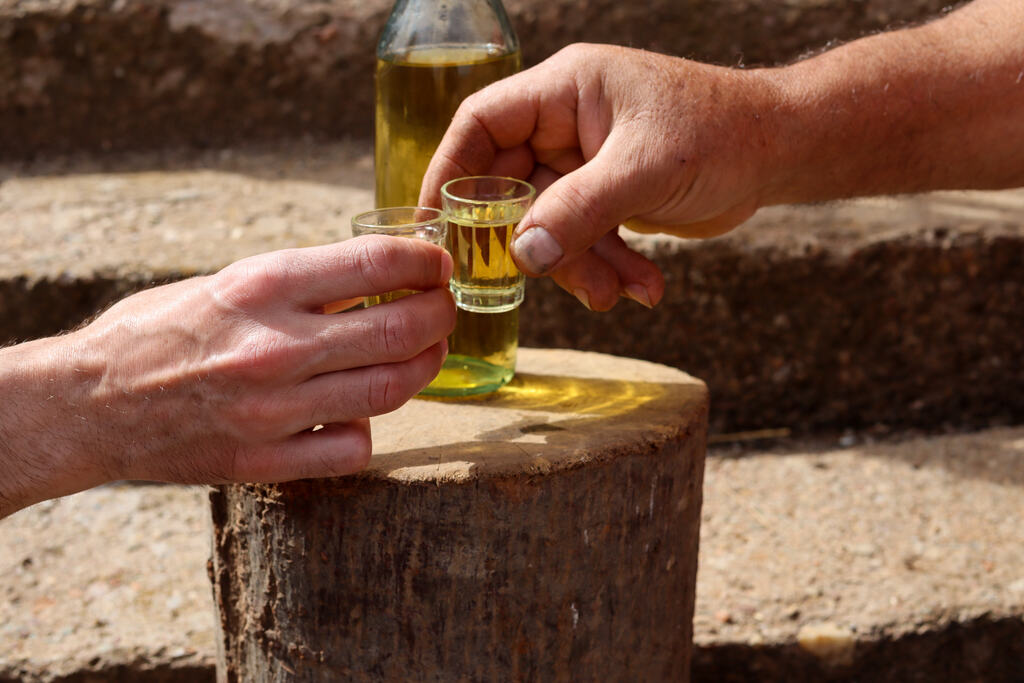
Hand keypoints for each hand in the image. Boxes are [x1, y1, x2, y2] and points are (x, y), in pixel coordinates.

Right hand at [0, 236, 454, 515]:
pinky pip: (354, 447)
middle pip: (401, 331)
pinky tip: (361, 412)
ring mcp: (273, 410)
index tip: (438, 265)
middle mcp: (274, 346)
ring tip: (426, 354)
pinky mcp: (266, 462)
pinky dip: (371, 427)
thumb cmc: (160, 331)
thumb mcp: (228, 282)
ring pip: (391, 389)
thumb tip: (380, 279)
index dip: (425, 262)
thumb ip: (303, 285)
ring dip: (424, 368)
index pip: (376, 264)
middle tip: (444, 310)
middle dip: (440, 315)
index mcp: (262, 286)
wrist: (90, 403)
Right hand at [420, 43, 778, 310]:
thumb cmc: (720, 134)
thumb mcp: (645, 170)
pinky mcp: (609, 197)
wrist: (781, 152)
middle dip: (536, 243)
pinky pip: (585, 239)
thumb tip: (522, 256)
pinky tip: (644, 287)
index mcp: (564, 90)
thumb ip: (581, 211)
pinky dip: (609, 268)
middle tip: (547, 278)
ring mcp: (586, 163)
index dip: (450, 171)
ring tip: (621, 292)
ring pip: (551, 226)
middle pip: (513, 188)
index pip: (482, 124)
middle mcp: (566, 124)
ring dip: (582, 267)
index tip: (434, 223)